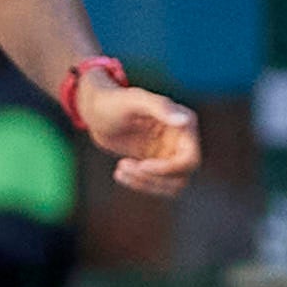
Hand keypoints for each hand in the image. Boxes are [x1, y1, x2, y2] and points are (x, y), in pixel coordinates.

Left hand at [80, 81, 203, 197]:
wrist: (96, 110)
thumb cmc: (116, 101)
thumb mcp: (135, 101)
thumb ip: (161, 108)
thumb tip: (185, 120)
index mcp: (185, 124)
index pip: (190, 160)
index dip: (168, 169)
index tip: (142, 165)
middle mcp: (183, 141)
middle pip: (181, 177)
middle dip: (152, 178)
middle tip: (124, 165)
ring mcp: (170, 153)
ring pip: (171, 186)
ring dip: (144, 184)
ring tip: (120, 169)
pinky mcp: (156, 163)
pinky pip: (156, 184)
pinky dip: (138, 184)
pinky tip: (119, 172)